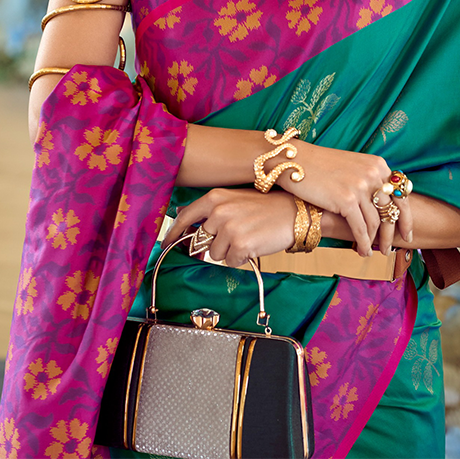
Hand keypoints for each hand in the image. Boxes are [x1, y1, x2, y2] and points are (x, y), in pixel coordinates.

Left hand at [163, 188, 296, 267]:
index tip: (165, 244)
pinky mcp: (240, 246)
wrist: (295, 212)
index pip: (185, 217)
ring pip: (216, 254)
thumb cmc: (266, 206)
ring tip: (249, 236)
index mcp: (215, 198)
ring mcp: (229, 229)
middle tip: (238, 234)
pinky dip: (242, 257)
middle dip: (216, 243)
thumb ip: (210, 208)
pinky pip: (231, 261)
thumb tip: (182, 215)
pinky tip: (255, 244)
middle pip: (202, 241)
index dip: (173, 233)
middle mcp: (218, 212)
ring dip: (230, 251)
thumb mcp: (234, 199)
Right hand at [274, 143, 410, 255]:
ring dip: (377, 241)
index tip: (406, 232)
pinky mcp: (346, 200)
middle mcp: (373, 174)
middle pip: (392, 211)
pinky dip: (364, 243)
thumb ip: (369, 180)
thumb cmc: (320, 166)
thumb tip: (382, 205)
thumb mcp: (352, 166)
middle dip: (393, 233)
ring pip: (376, 223)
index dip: (406, 217)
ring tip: (375, 252)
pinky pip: (361, 229)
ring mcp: (360, 186)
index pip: (401, 195)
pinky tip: (362, 252)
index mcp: (377, 165)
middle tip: (391, 247)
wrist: (293, 161)